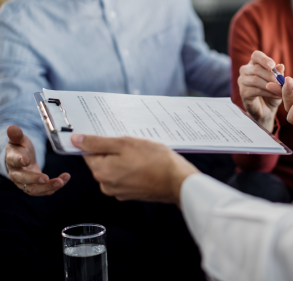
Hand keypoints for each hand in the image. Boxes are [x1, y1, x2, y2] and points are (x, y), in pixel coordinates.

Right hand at [5, 125, 69, 195]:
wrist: (22, 159)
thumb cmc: (20, 148)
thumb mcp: (19, 140)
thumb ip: (17, 135)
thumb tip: (12, 127)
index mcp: (12, 160)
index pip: (14, 161)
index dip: (19, 161)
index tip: (27, 160)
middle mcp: (17, 174)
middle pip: (23, 179)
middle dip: (35, 179)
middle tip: (46, 178)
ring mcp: (25, 183)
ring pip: (34, 189)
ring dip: (48, 187)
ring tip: (61, 182)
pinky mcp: (35, 187)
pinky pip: (44, 190)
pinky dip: (55, 187)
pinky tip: (65, 179)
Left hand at [71, 134, 199, 204]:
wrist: (177, 181)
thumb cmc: (155, 161)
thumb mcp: (125, 144)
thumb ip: (98, 143)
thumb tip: (76, 140)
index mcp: (101, 172)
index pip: (89, 153)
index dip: (100, 142)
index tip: (113, 137)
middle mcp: (106, 185)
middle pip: (102, 161)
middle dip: (115, 151)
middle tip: (132, 145)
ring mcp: (119, 191)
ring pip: (115, 169)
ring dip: (124, 160)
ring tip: (141, 154)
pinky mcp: (131, 194)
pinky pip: (125, 177)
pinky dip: (132, 169)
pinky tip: (145, 163)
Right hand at [238, 51, 284, 131]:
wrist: (267, 109)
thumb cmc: (272, 92)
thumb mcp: (278, 82)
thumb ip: (279, 74)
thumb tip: (280, 66)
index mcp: (254, 64)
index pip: (256, 56)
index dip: (264, 59)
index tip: (272, 65)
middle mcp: (245, 70)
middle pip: (256, 68)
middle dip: (270, 76)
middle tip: (281, 82)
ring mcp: (242, 81)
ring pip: (255, 80)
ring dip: (270, 85)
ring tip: (281, 91)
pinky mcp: (243, 93)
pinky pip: (255, 91)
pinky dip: (268, 93)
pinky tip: (276, 96)